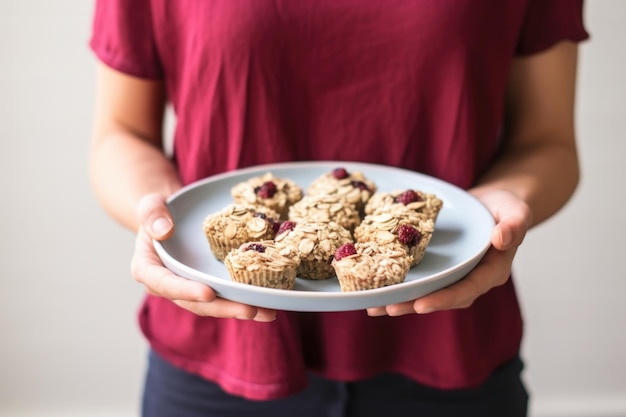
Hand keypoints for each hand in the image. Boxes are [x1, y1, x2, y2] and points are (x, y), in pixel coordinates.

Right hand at [131, 193, 276, 320]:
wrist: (171, 217)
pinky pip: (225, 297)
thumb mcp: (150, 204)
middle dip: (223, 308)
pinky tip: (268, 305)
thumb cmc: (159, 211)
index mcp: (148, 269)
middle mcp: (168, 286)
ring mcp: (189, 289)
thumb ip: (152, 214)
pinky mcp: (207, 287)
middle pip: (194, 303)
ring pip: (213, 306)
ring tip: (266, 312)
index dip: (185, 291)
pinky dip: (245, 301)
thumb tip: (163, 231)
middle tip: (249, 310)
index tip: (208, 293)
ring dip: (239, 310)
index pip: (164, 284)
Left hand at [366, 189, 531, 315]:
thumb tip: (502, 239)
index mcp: (492, 271)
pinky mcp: (441, 268)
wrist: (495, 202)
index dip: (444, 298)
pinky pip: (421, 280)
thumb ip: (514, 225)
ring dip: (402, 301)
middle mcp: (472, 279)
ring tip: (374, 307)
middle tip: (388, 308)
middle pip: (442, 297)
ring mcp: (455, 275)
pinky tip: (377, 289)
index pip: (467, 289)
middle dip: (414, 304)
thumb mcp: (516, 211)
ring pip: (428, 292)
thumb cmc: (508, 206)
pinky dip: (400, 286)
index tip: (421, 305)